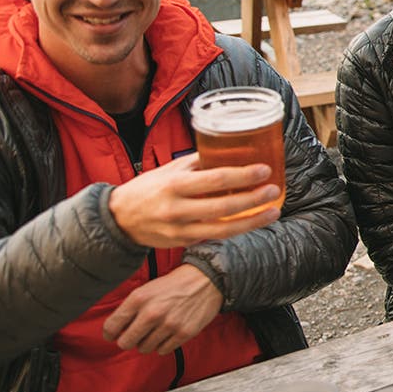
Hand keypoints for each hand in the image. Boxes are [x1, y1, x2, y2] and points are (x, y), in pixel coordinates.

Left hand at [102, 264, 223, 354]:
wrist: (206, 280)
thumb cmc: (175, 284)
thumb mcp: (147, 289)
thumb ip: (131, 308)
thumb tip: (116, 330)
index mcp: (139, 298)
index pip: (111, 327)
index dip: (110, 334)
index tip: (113, 335)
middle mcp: (152, 312)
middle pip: (126, 343)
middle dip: (128, 340)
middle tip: (135, 335)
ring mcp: (168, 324)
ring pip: (144, 348)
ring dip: (147, 342)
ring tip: (155, 331)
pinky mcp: (183, 333)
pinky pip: (162, 350)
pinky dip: (162, 345)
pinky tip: (167, 333)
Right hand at [108, 154, 280, 248]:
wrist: (119, 219)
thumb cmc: (148, 188)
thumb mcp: (170, 170)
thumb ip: (198, 162)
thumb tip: (230, 149)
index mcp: (174, 185)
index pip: (215, 179)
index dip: (243, 175)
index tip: (264, 169)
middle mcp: (177, 209)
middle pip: (223, 206)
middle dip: (253, 199)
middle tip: (273, 190)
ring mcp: (180, 230)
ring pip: (223, 229)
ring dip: (252, 220)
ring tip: (273, 211)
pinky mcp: (183, 243)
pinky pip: (215, 236)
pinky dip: (236, 228)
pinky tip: (253, 220)